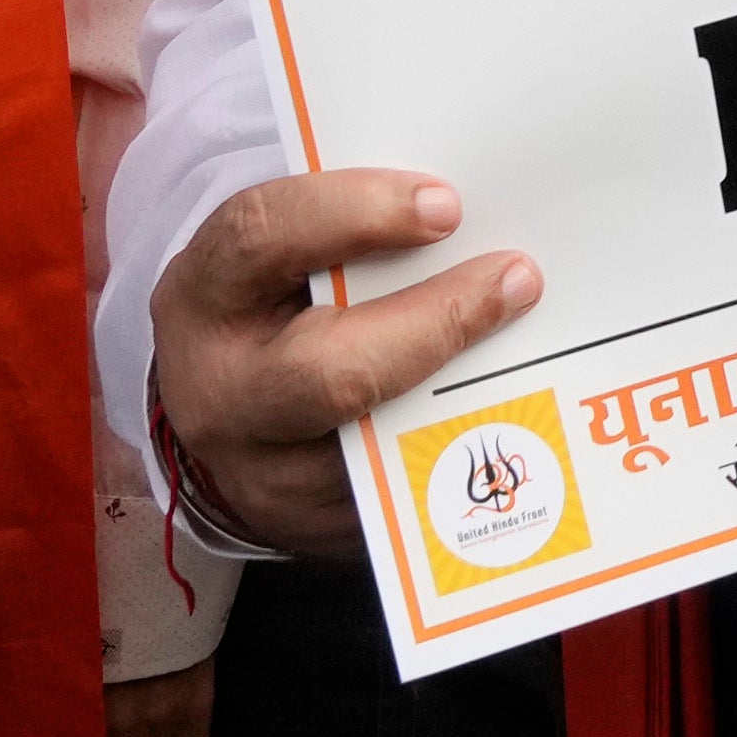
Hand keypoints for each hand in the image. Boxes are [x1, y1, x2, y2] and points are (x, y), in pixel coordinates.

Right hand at [142, 167, 539, 562]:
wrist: (214, 415)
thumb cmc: (261, 309)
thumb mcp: (268, 259)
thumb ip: (340, 233)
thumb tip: (461, 209)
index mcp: (203, 298)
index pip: (262, 239)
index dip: (355, 214)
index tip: (445, 205)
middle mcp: (222, 396)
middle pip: (332, 373)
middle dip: (436, 324)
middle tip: (516, 280)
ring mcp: (266, 477)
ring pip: (381, 447)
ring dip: (469, 393)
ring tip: (533, 340)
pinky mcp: (314, 530)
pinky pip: (405, 491)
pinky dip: (463, 445)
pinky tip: (516, 406)